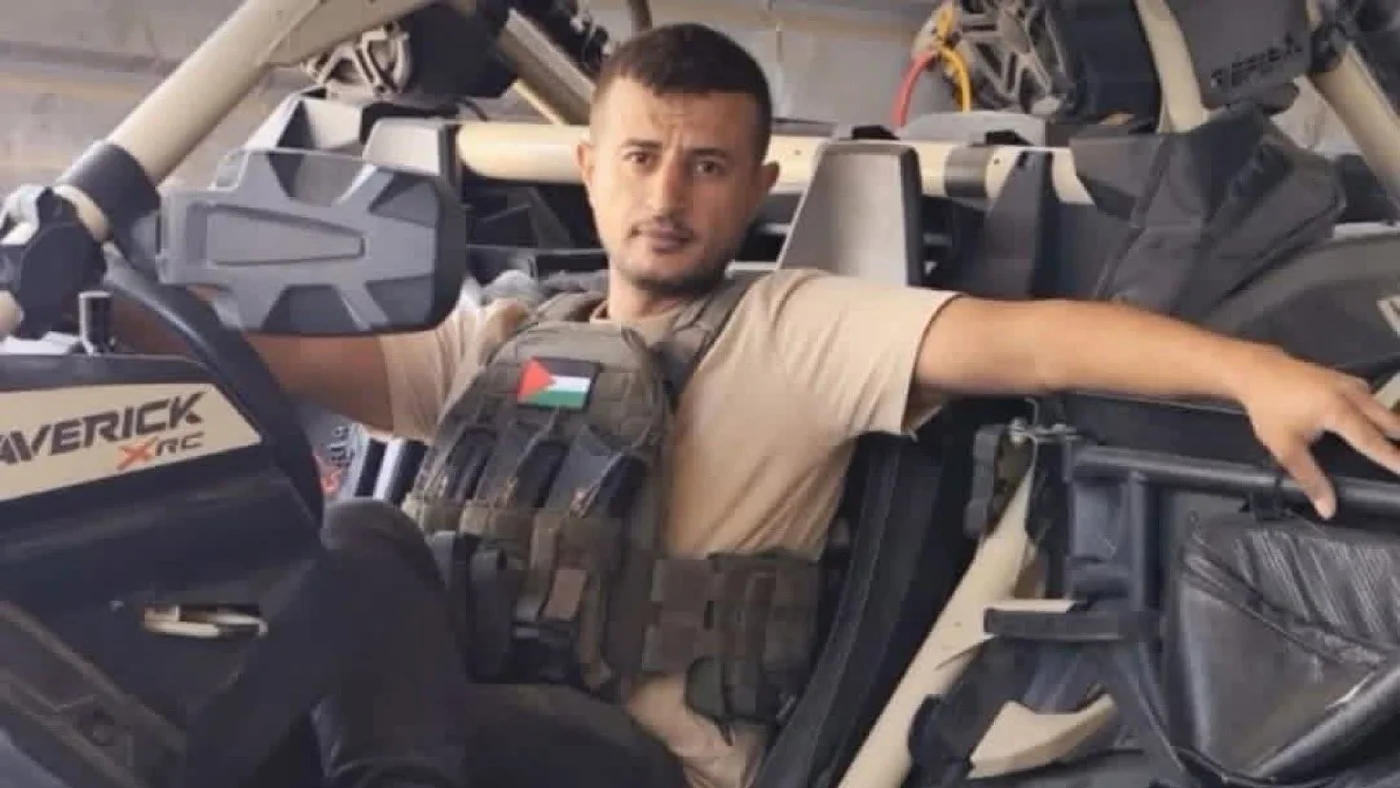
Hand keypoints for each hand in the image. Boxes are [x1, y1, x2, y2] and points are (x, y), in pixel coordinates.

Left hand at [1232, 347, 1399, 518]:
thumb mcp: (1285, 448)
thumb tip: (1328, 509)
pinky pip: (1371, 399)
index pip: (1373, 441)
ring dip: (1394, 425)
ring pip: (1382, 407)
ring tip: (1397, 445)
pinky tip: (1380, 424)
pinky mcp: (1346, 379)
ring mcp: (1350, 383)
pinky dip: (1380, 413)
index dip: (1393, 459)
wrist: (1257, 371)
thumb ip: (1309, 478)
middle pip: (1388, 420)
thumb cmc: (1269, 410)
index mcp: (1339, 411)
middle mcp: (1352, 394)